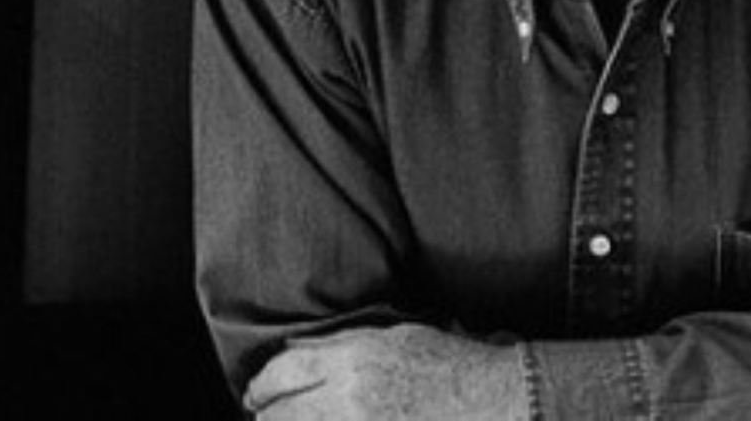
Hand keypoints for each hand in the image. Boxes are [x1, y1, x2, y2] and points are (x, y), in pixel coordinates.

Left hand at [244, 323, 529, 419]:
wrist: (495, 400)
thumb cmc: (450, 363)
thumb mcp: (396, 337)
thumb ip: (344, 342)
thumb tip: (295, 350)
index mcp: (356, 358)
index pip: (283, 372)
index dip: (261, 386)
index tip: (255, 394)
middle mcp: (351, 398)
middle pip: (280, 415)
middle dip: (268, 417)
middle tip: (266, 417)